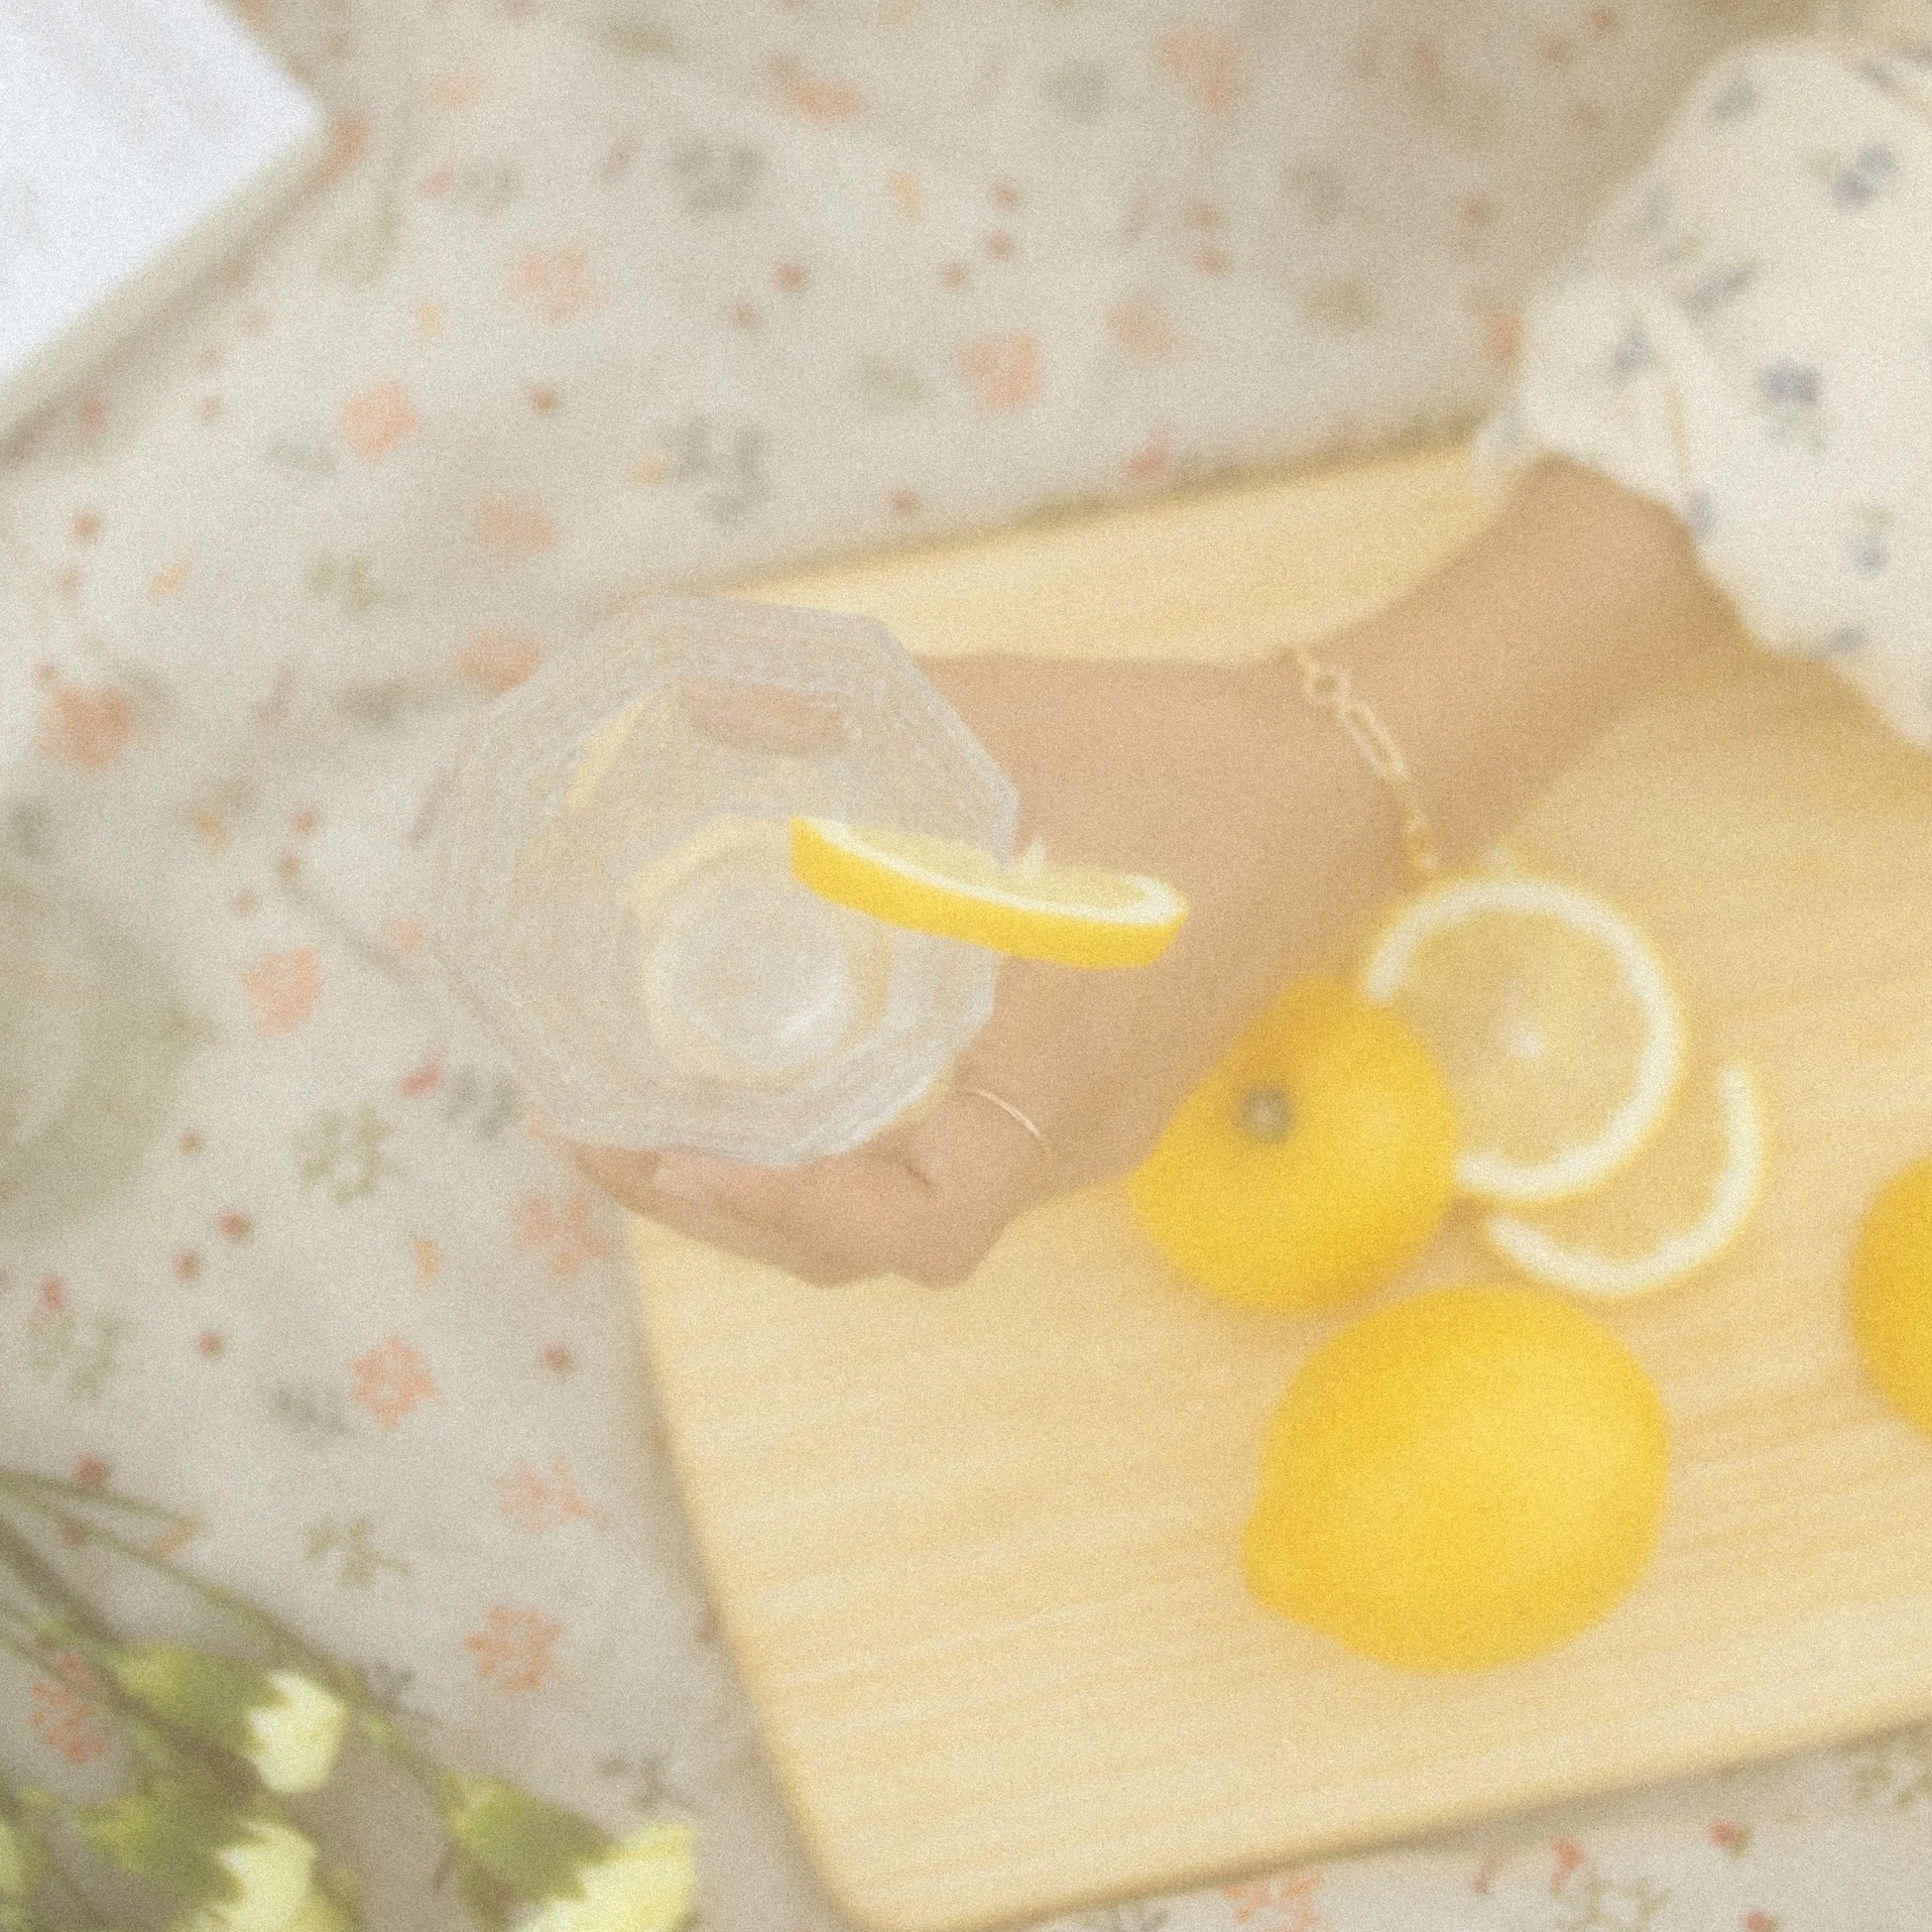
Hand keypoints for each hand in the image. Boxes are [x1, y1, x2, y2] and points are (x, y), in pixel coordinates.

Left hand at [565, 467, 1728, 1291]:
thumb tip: (689, 687)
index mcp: (1059, 1071)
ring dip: (766, 1191)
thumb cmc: (1186, 756)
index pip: (912, 1226)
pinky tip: (759, 1079)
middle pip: (870, 1245)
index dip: (777, 1213)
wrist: (1344, 780)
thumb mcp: (1005, 718)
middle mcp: (1066, 1134)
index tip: (666, 1150)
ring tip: (640, 1118)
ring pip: (896, 1217)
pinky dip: (833, 1152)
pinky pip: (936, 1166)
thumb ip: (845, 705)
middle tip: (587, 1125)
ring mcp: (1076, 1130)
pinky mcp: (1075, 1099)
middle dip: (720, 1209)